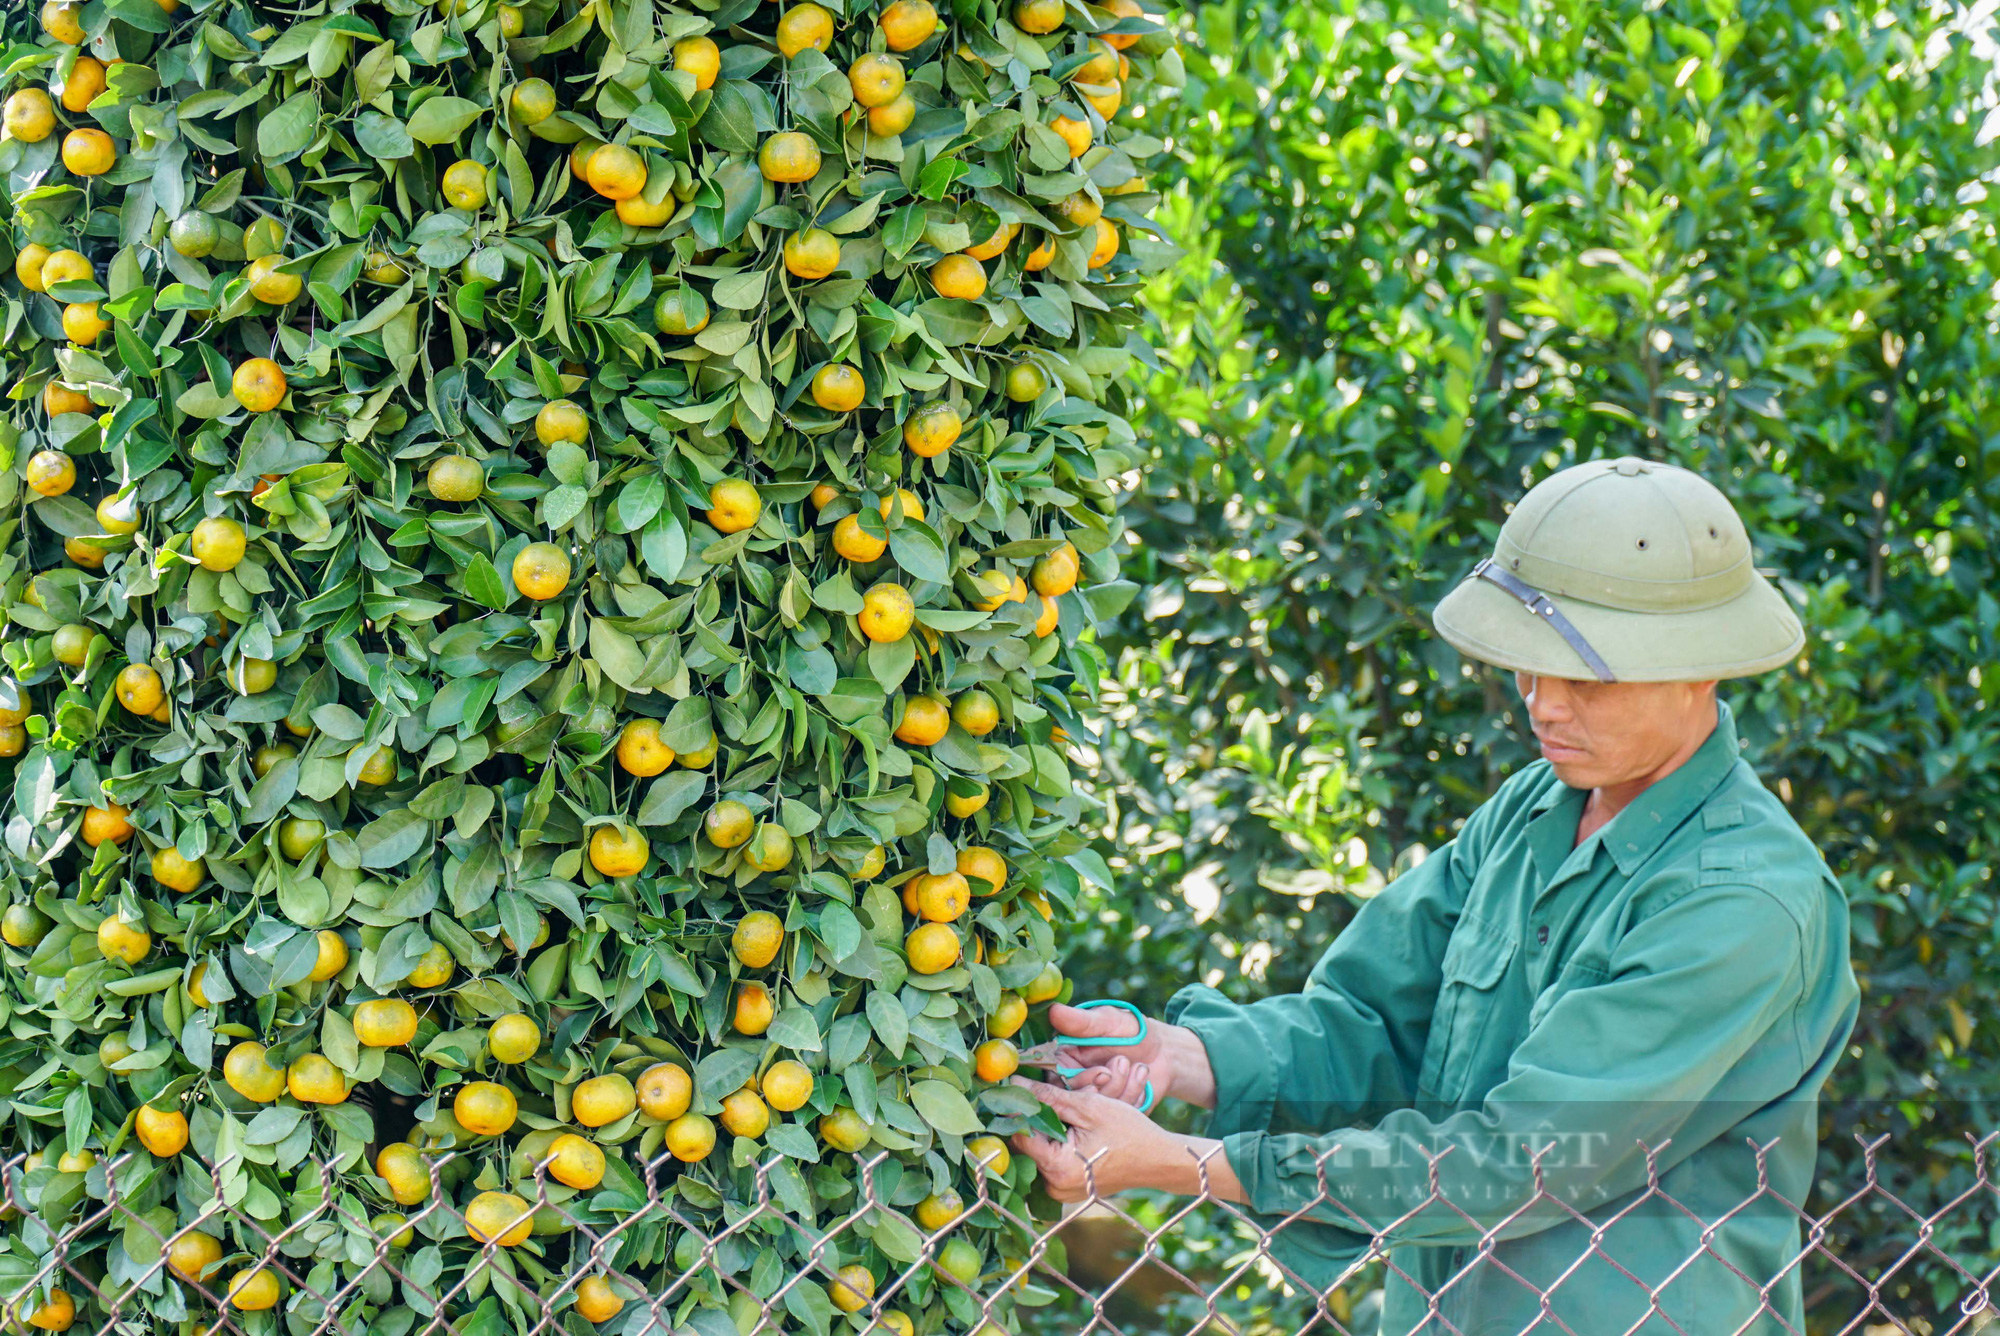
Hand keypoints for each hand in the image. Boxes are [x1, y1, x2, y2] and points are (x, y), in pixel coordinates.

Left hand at [1007, 1078, 1240, 1202]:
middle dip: (1038, 1117)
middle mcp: (1055, 1187)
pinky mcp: (1071, 1190)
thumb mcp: (1088, 1106)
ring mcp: (1062, 1192)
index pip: (1019, 1135)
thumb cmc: (1130, 1132)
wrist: (1160, 1160)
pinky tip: (1075, 1127)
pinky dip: (1061, 1142)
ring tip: (1068, 1111)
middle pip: (1030, 1144)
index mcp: (1057, 1168)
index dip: (1017, 1110)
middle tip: (1047, 1096)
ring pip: (1042, 1151)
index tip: (1016, 1090)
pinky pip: (1055, 1161)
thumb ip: (1048, 1097)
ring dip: (1050, 1129)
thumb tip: (1014, 1084)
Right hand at [1041, 1003, 1216, 1108]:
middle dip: (1104, 1087)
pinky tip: (1142, 1075)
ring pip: (1097, 1111)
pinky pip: (1115, 1117)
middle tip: (1123, 1064)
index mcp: (1062, 1060)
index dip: (1079, 1080)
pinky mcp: (1110, 1115)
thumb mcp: (1109, 1021)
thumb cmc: (1131, 1029)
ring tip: (1137, 1066)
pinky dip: (1133, 1097)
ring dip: (1121, 1089)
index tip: (1102, 1073)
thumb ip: (1082, 1021)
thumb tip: (1054, 1011)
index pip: (1055, 1079)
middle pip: (1076, 1101)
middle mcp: (1072, 1084)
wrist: (1162, 1051)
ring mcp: (1092, 1101)